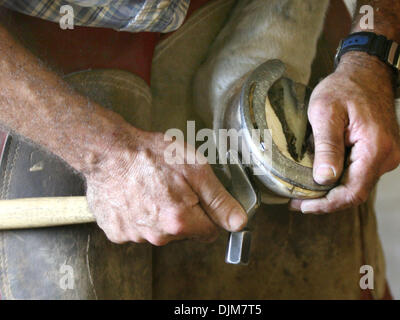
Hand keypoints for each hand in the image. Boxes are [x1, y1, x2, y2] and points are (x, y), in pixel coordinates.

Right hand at [84, 126, 246, 244]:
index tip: (198, 197)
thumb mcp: (195, 168)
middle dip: (183, 212)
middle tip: (172, 186)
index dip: (209, 213)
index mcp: (180, 221)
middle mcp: (157, 236)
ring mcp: (134, 236)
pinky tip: (134, 195)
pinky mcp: (116, 232)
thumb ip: (219, 200)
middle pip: (184, 232)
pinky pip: (136, 228)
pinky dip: (138, 215)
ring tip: (150, 188)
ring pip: (160, 231)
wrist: (107, 151)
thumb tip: (239, 223)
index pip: (210, 232)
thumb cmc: (150, 154)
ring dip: (159, 214)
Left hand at [290, 52, 399, 212]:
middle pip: (354, 192)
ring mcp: (386, 156)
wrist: (366, 72)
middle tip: (298, 200)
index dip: (326, 205)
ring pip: (356, 184)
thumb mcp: (326, 112)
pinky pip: (359, 173)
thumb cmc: (344, 88)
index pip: (353, 192)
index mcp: (375, 149)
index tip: (302, 206)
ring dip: (331, 190)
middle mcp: (387, 157)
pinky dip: (339, 178)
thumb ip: (326, 147)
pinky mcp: (380, 153)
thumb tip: (324, 180)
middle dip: (325, 200)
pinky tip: (320, 175)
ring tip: (304, 189)